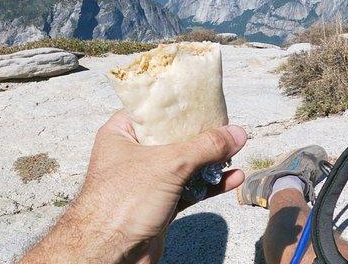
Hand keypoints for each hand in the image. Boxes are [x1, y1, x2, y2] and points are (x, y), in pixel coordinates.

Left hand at [20, 110, 246, 263]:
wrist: (110, 254)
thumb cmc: (124, 200)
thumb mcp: (168, 164)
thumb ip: (205, 147)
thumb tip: (237, 133)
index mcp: (121, 133)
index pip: (152, 109)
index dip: (177, 104)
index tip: (203, 99)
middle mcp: (132, 153)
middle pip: (173, 136)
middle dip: (201, 134)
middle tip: (226, 125)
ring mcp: (146, 179)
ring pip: (184, 164)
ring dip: (210, 160)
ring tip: (236, 151)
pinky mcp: (159, 202)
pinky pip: (189, 188)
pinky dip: (209, 184)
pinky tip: (233, 179)